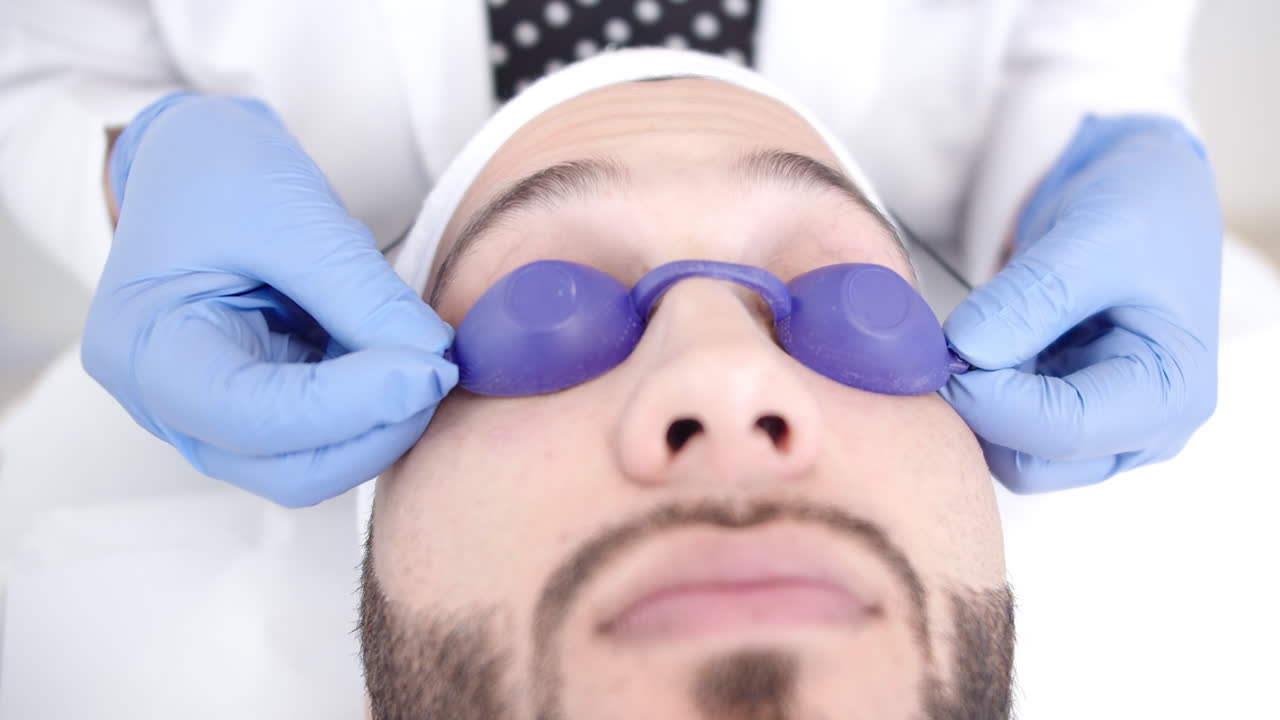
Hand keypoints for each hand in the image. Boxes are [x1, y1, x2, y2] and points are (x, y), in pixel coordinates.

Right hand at [83, 94, 456, 506]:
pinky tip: (400, 362)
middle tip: (440, 373)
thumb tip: (435, 359)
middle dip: (376, 432)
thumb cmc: (219, 174)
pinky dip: (373, 410)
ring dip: (381, 425)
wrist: (196, 160)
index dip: (352, 405)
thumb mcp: (293, 215)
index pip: (254, 416)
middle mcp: (169, 406)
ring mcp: (212, 419)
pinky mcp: (258, 412)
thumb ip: (364, 295)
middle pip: (287, 468)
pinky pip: (325, 437)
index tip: (431, 370)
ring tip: (423, 358)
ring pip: (313, 464)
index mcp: (148, 351)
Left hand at [940, 115, 1221, 492]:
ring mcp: (1104, 429)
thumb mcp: (1094, 237)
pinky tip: (980, 340)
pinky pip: (1005, 427)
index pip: (1062, 431)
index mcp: (1171, 394)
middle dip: (981, 407)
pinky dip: (980, 390)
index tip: (943, 350)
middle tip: (947, 344)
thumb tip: (966, 352)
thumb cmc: (1144, 209)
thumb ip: (1032, 298)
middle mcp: (1143, 429)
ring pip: (1010, 452)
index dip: (989, 397)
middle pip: (1031, 461)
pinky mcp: (1067, 413)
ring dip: (976, 401)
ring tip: (972, 331)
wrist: (1144, 192)